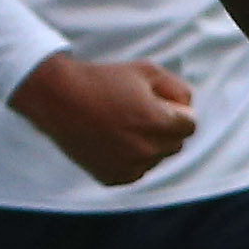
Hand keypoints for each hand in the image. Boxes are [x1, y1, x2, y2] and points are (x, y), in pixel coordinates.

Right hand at [9, 53, 196, 186]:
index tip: (159, 104)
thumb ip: (177, 90)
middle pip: (175, 144)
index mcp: (156, 122)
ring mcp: (129, 167)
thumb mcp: (146, 70)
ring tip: (121, 125)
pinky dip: (130, 159)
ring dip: (148, 145)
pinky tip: (112, 140)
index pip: (190, 126)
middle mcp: (145, 149)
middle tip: (138, 113)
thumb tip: (188, 110)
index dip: (177, 113)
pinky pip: (136, 171)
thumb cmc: (103, 80)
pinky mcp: (113, 178)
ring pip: (155, 159)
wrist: (59, 99)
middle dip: (165, 130)